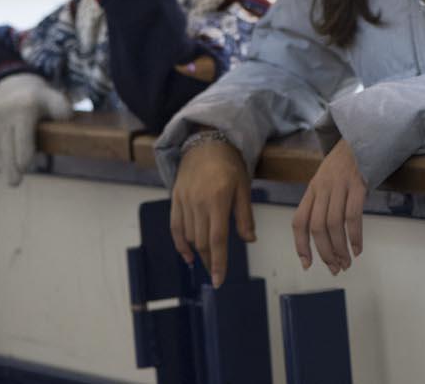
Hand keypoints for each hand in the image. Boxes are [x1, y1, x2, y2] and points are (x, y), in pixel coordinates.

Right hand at [0, 73, 72, 186]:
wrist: (12, 85)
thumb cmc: (40, 99)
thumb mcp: (54, 98)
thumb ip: (61, 108)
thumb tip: (66, 118)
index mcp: (25, 107)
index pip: (23, 135)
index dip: (23, 152)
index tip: (25, 166)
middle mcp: (6, 113)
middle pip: (8, 145)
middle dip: (12, 165)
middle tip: (15, 183)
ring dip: (5, 165)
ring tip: (12, 182)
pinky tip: (5, 169)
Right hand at [169, 135, 255, 287]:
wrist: (205, 143)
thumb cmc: (229, 165)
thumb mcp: (243, 187)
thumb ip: (244, 216)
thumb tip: (249, 240)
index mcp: (218, 199)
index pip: (218, 239)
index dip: (219, 262)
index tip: (219, 280)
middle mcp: (198, 202)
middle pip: (203, 241)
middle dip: (210, 261)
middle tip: (217, 273)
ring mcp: (184, 201)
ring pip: (190, 237)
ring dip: (199, 252)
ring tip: (209, 260)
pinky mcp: (174, 199)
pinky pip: (175, 228)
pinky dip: (181, 244)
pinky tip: (189, 256)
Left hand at [293, 139, 367, 275]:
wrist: (360, 139)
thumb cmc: (342, 167)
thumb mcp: (324, 183)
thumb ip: (321, 206)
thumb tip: (324, 241)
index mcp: (311, 190)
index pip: (298, 222)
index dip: (300, 246)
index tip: (307, 265)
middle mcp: (321, 188)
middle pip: (316, 227)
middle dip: (324, 252)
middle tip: (335, 268)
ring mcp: (339, 186)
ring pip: (334, 224)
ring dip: (340, 248)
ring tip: (347, 263)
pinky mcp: (358, 184)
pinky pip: (354, 215)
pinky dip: (355, 236)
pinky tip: (358, 248)